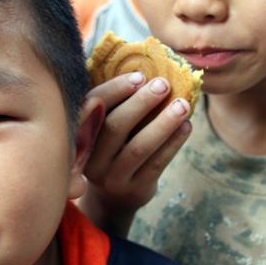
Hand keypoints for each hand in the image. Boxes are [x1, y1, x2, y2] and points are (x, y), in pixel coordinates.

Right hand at [82, 72, 191, 234]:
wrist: (113, 198)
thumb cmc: (112, 150)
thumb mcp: (103, 130)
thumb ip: (114, 106)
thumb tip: (147, 67)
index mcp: (79, 135)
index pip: (92, 108)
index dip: (115, 90)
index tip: (139, 75)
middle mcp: (91, 159)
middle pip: (114, 127)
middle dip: (141, 103)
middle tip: (163, 84)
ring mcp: (112, 178)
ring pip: (138, 148)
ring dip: (163, 124)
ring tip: (183, 105)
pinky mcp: (134, 190)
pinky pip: (156, 164)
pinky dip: (173, 144)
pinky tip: (186, 127)